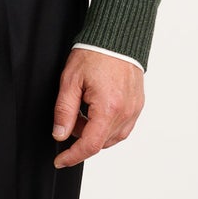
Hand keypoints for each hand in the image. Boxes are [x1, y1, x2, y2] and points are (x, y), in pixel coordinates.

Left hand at [50, 49, 143, 165]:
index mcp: (108, 108)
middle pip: (100, 141)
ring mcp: (134, 109)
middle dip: (81, 135)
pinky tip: (96, 108)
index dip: (73, 156)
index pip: (90, 145)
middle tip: (70, 114)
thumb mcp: (70, 81)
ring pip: (111, 136)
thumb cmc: (95, 53)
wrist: (117, 37)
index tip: (61, 161)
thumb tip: (60, 135)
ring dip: (94, 130)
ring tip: (83, 107)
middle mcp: (125, 112)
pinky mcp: (137, 105)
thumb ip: (64, 111)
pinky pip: (122, 126)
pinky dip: (106, 125)